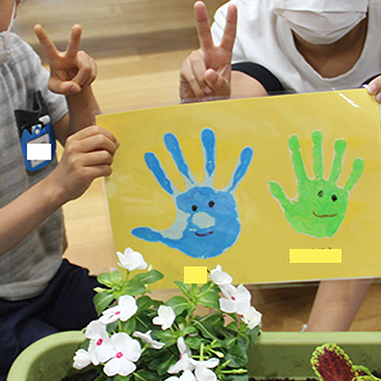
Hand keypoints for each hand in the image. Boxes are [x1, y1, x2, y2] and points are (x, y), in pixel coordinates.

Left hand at [34, 24, 97, 95]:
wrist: (74, 85)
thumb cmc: (61, 84)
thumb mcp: (56, 89)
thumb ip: (63, 89)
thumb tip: (75, 86)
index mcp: (55, 59)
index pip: (48, 47)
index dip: (42, 37)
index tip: (36, 26)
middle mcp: (68, 55)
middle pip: (73, 46)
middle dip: (75, 36)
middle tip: (77, 26)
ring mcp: (81, 57)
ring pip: (85, 70)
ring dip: (82, 81)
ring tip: (77, 84)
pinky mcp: (91, 61)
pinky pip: (92, 74)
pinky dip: (87, 82)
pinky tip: (83, 80)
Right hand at [52, 125, 117, 200]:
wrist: (57, 186)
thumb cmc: (71, 169)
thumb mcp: (76, 151)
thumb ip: (93, 144)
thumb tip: (115, 142)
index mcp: (73, 140)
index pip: (96, 129)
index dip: (109, 136)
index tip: (113, 143)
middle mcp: (74, 148)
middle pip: (102, 139)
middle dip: (112, 147)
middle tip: (110, 155)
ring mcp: (77, 161)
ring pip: (105, 155)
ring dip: (110, 161)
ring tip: (105, 165)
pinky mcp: (82, 174)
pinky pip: (105, 169)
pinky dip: (108, 171)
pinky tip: (103, 173)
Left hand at [131, 128, 252, 258]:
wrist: (216, 248)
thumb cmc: (194, 243)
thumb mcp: (172, 238)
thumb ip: (154, 234)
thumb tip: (134, 231)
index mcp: (182, 201)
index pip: (167, 182)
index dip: (158, 169)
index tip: (149, 154)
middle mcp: (196, 192)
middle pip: (184, 168)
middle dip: (176, 153)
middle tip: (168, 136)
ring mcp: (211, 193)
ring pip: (209, 167)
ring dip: (208, 150)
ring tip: (206, 131)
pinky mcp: (226, 197)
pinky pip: (234, 179)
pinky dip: (240, 166)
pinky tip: (246, 151)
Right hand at [179, 1, 236, 101]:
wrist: (203, 106)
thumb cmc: (217, 95)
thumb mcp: (224, 90)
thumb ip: (219, 82)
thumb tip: (208, 72)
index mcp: (223, 54)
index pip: (228, 36)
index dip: (231, 21)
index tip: (233, 6)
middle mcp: (208, 52)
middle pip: (204, 33)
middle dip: (201, 18)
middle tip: (198, 4)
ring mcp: (195, 59)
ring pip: (198, 64)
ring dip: (204, 82)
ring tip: (207, 92)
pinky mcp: (185, 68)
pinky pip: (190, 75)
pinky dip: (197, 86)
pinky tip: (199, 91)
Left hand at [268, 131, 364, 238]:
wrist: (317, 235)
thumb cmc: (302, 223)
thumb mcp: (289, 210)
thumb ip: (281, 196)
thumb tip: (270, 182)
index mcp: (303, 185)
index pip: (298, 165)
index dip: (295, 151)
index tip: (292, 137)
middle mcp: (318, 184)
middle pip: (317, 162)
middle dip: (317, 148)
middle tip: (317, 133)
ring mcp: (330, 189)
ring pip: (334, 168)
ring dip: (337, 156)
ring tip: (339, 142)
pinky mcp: (342, 196)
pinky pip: (349, 182)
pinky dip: (354, 173)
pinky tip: (358, 160)